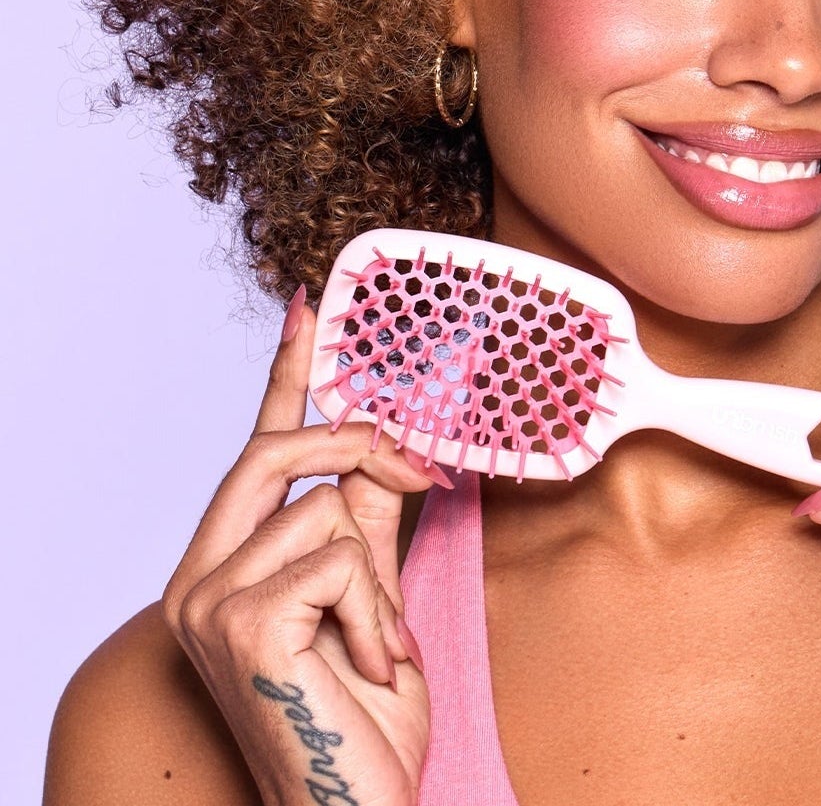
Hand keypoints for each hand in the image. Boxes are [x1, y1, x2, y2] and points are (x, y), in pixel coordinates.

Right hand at [161, 287, 453, 805]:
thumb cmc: (362, 714)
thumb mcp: (372, 597)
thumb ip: (368, 517)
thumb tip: (386, 443)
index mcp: (225, 565)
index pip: (257, 450)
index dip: (286, 375)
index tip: (304, 306)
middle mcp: (199, 576)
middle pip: (281, 451)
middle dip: (359, 445)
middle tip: (421, 468)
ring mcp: (209, 597)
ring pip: (329, 506)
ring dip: (378, 580)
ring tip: (373, 650)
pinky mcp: (240, 617)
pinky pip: (341, 554)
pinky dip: (375, 607)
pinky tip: (364, 664)